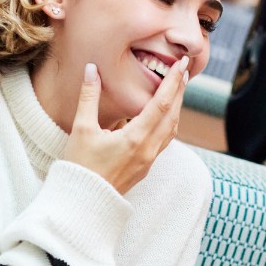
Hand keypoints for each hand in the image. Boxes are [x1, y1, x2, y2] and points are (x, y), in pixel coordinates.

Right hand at [63, 58, 187, 194]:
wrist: (83, 201)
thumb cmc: (80, 166)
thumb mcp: (81, 129)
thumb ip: (89, 97)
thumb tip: (91, 69)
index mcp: (135, 138)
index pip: (161, 104)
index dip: (173, 82)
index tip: (182, 64)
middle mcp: (148, 150)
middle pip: (172, 115)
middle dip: (180, 91)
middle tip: (185, 70)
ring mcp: (149, 160)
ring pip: (172, 129)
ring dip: (177, 107)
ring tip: (178, 89)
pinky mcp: (145, 167)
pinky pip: (165, 140)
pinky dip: (169, 123)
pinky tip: (165, 116)